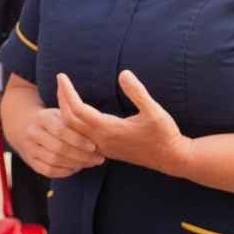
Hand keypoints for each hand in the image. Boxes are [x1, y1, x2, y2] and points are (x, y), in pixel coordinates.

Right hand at [0, 81, 100, 178]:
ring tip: (90, 163)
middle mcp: (32, 132)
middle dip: (81, 156)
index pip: (61, 131)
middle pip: (58, 148)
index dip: (78, 140)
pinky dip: (64, 171)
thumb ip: (74, 118)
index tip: (94, 146)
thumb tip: (97, 124)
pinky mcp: (30, 161)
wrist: (25, 126)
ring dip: (75, 164)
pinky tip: (76, 168)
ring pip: (54, 161)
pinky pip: (48, 170)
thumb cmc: (53, 120)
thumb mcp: (61, 113)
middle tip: (98, 159)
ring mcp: (29, 147)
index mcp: (42, 118)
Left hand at [56, 70, 191, 177]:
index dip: (67, 91)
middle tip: (60, 81)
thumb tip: (123, 73)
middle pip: (69, 121)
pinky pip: (80, 138)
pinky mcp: (107, 151)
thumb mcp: (154, 111)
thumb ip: (138, 92)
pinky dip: (72, 125)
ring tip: (64, 95)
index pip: (77, 109)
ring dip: (64, 112)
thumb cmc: (165, 134)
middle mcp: (101, 141)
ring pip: (73, 132)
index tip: (62, 75)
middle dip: (61, 99)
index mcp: (108, 129)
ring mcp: (103, 148)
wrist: (173, 159)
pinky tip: (76, 115)